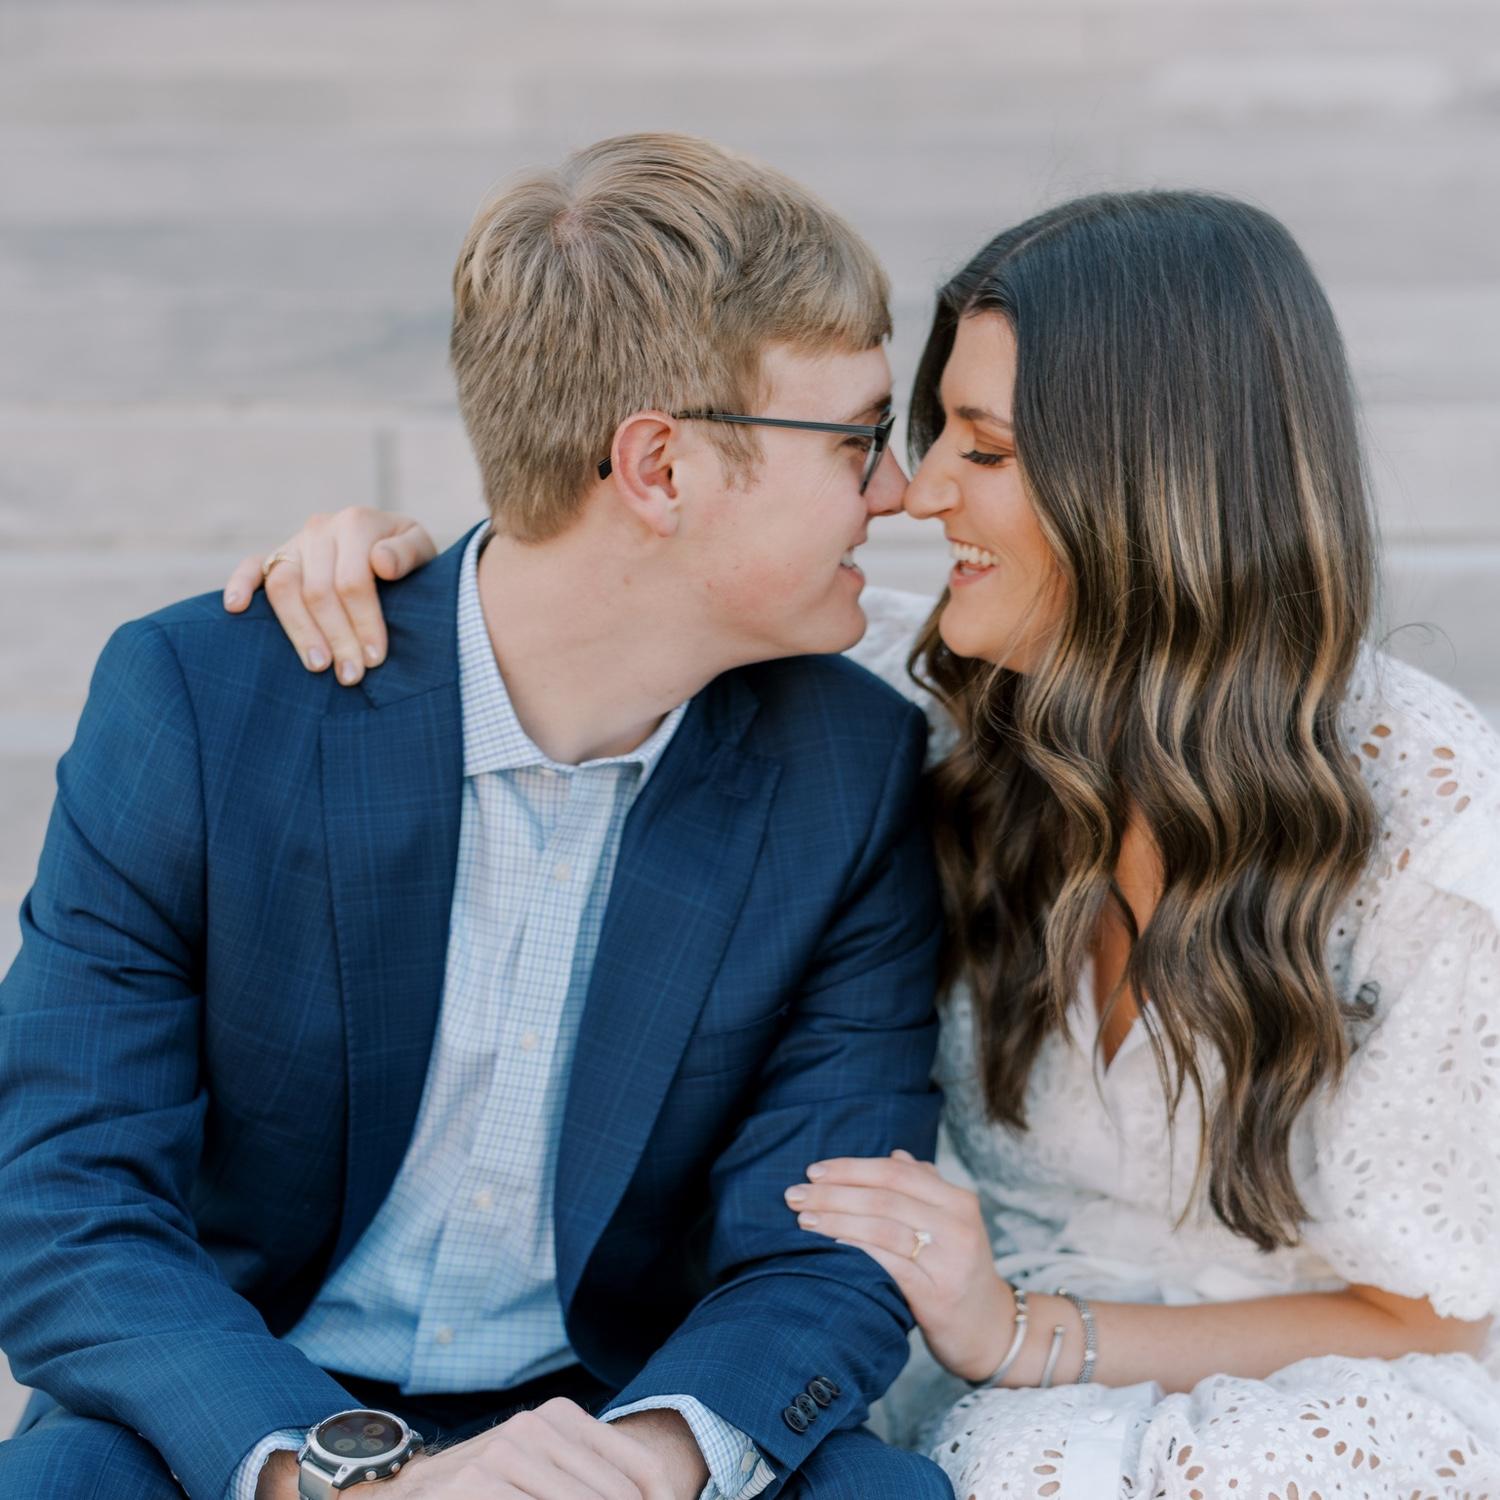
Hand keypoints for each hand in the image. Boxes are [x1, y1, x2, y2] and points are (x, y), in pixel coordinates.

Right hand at [221, 507, 436, 685]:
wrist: (393, 546)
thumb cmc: (408, 558)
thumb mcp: (422, 550)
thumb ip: (407, 553)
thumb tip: (380, 563)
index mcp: (356, 523)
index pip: (353, 581)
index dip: (363, 623)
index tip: (374, 659)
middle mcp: (321, 528)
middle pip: (318, 591)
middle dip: (337, 637)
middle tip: (351, 675)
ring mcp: (295, 543)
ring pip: (283, 587)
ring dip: (299, 631)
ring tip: (317, 666)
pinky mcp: (275, 556)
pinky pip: (250, 567)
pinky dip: (239, 584)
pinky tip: (235, 609)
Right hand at [366, 1397, 680, 1498]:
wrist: (407, 1491)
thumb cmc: (488, 1485)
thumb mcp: (544, 1466)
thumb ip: (593, 1477)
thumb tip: (665, 1496)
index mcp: (560, 1416)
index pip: (641, 1471)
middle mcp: (535, 1427)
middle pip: (617, 1496)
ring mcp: (503, 1454)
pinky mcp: (476, 1483)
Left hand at [785, 1149, 1014, 1382]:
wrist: (991, 1331)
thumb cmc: (959, 1272)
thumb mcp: (951, 1224)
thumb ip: (925, 1188)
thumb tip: (895, 1155)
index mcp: (958, 1200)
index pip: (896, 1172)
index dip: (852, 1168)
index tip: (814, 1171)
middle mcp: (957, 1225)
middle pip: (884, 1196)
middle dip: (834, 1192)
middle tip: (796, 1194)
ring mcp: (949, 1260)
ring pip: (883, 1227)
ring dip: (836, 1219)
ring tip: (803, 1218)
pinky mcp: (937, 1294)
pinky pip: (889, 1264)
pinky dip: (856, 1250)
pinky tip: (830, 1246)